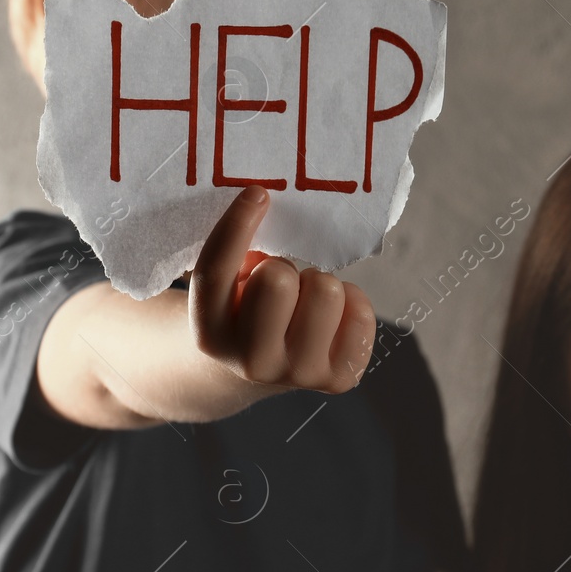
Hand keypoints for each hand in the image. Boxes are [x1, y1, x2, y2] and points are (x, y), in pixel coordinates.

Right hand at [188, 185, 377, 393]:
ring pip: (326, 291)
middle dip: (283, 266)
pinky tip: (332, 314)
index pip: (216, 272)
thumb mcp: (227, 286)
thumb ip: (237, 254)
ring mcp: (297, 374)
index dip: (237, 226)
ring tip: (305, 297)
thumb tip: (265, 206)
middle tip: (281, 278)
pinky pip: (361, 311)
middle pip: (278, 279)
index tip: (257, 193)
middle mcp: (250, 362)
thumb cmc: (245, 307)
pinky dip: (351, 300)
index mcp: (209, 334)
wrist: (262, 365)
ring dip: (318, 282)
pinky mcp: (338, 379)